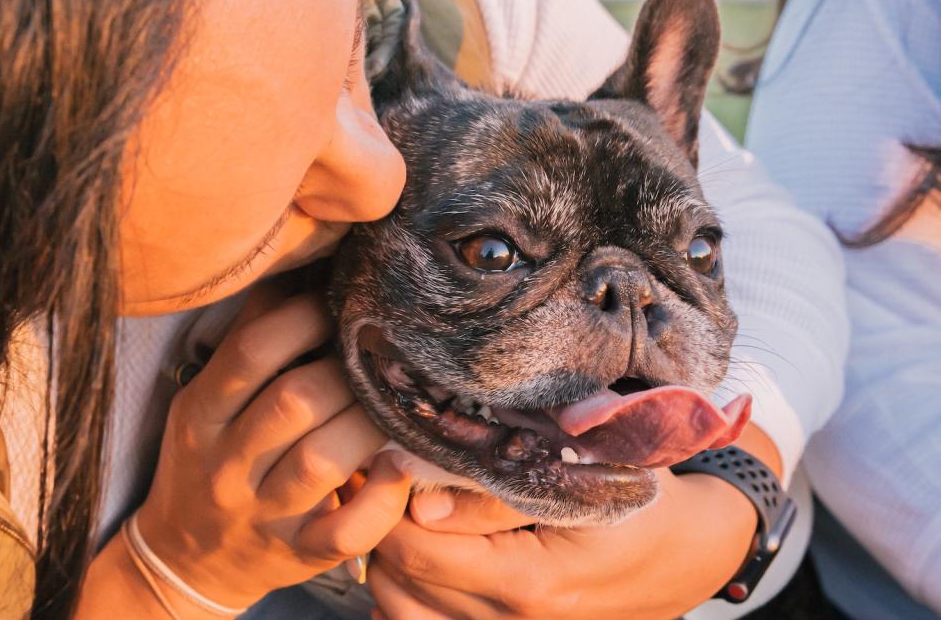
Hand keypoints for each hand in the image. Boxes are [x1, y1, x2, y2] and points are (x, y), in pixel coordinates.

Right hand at [134, 284, 412, 609]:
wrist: (185, 557)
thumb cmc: (208, 459)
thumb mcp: (206, 399)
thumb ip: (249, 341)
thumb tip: (304, 266)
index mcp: (201, 412)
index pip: (251, 351)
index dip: (304, 317)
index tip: (339, 304)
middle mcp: (226, 463)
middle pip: (294, 401)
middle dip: (347, 371)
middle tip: (379, 355)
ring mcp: (262, 513)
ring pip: (324, 461)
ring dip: (369, 424)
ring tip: (395, 403)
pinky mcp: (297, 554)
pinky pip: (346, 531)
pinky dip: (382, 500)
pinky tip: (398, 468)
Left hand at [369, 468, 757, 619]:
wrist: (689, 552)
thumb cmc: (636, 499)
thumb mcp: (580, 477)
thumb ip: (497, 492)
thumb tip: (422, 505)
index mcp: (530, 585)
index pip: (414, 552)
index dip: (387, 505)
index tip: (387, 465)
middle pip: (399, 587)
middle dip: (382, 533)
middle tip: (388, 487)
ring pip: (406, 615)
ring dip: (392, 568)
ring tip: (404, 520)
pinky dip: (413, 597)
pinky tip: (426, 559)